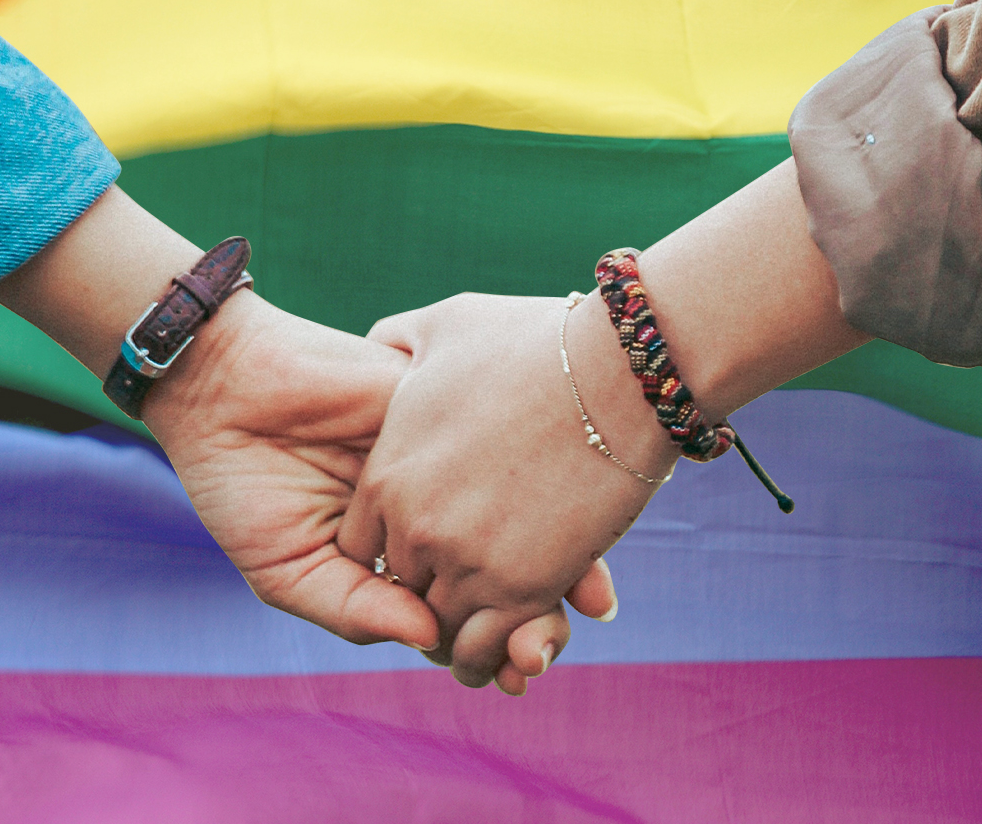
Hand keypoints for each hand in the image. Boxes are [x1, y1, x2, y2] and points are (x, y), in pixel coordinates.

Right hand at [0, 186, 626, 681]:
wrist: (226, 387)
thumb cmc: (242, 484)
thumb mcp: (288, 569)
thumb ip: (355, 607)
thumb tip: (430, 642)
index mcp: (396, 553)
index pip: (459, 606)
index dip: (492, 644)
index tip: (517, 675)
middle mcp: (433, 508)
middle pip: (502, 568)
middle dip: (533, 614)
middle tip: (543, 652)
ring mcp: (447, 460)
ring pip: (520, 514)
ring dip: (554, 563)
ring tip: (573, 609)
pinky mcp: (450, 411)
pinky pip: (509, 452)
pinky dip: (541, 490)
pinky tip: (560, 531)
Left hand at [341, 291, 674, 687]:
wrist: (620, 370)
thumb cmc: (537, 341)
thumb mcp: (444, 327)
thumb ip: (398, 342)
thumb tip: (380, 345)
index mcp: (387, 475)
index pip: (361, 548)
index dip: (392, 551)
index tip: (427, 546)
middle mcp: (415, 527)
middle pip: (400, 591)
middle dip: (427, 591)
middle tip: (461, 590)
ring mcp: (467, 562)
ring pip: (440, 629)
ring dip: (462, 632)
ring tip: (489, 626)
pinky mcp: (523, 588)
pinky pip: (486, 648)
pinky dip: (496, 654)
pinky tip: (516, 644)